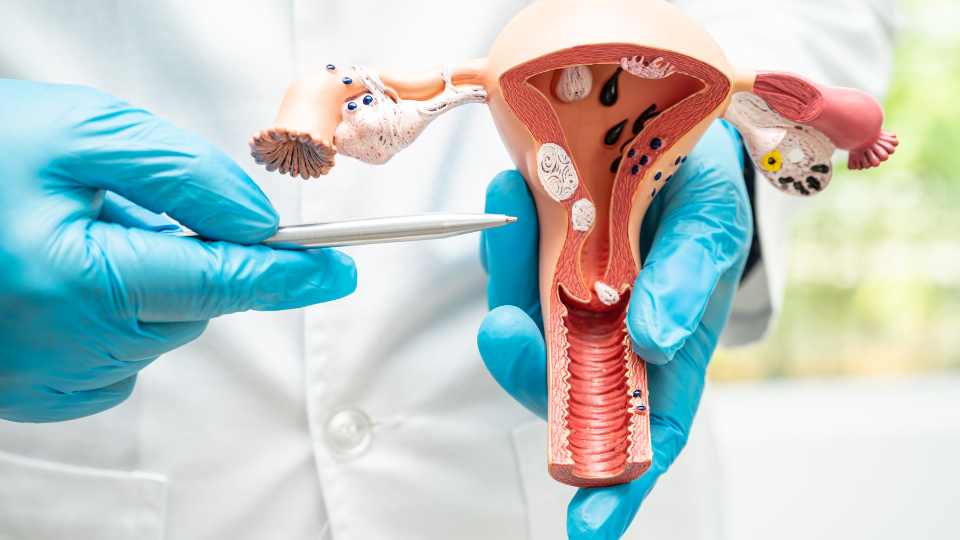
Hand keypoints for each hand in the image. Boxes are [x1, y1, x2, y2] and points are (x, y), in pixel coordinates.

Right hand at [0, 80, 356, 422]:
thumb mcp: (79, 135)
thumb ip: (182, 175)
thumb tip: (256, 221)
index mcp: (80, 282)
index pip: (224, 283)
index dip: (291, 275)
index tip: (339, 270)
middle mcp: (68, 348)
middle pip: (194, 301)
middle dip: (183, 250)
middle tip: (117, 206)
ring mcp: (49, 379)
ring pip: (160, 325)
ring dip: (143, 275)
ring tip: (72, 234)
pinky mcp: (36, 393)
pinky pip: (119, 353)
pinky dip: (115, 310)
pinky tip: (63, 274)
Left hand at [477, 121, 750, 538]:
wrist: (677, 135)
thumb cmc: (707, 194)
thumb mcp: (710, 227)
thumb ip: (687, 280)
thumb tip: (650, 340)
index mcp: (668, 353)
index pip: (646, 435)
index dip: (619, 482)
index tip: (587, 522)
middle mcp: (610, 340)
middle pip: (560, 386)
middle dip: (524, 366)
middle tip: (503, 327)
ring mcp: (568, 303)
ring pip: (523, 321)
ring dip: (508, 276)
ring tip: (512, 206)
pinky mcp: (535, 262)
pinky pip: (510, 266)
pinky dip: (505, 236)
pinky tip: (510, 189)